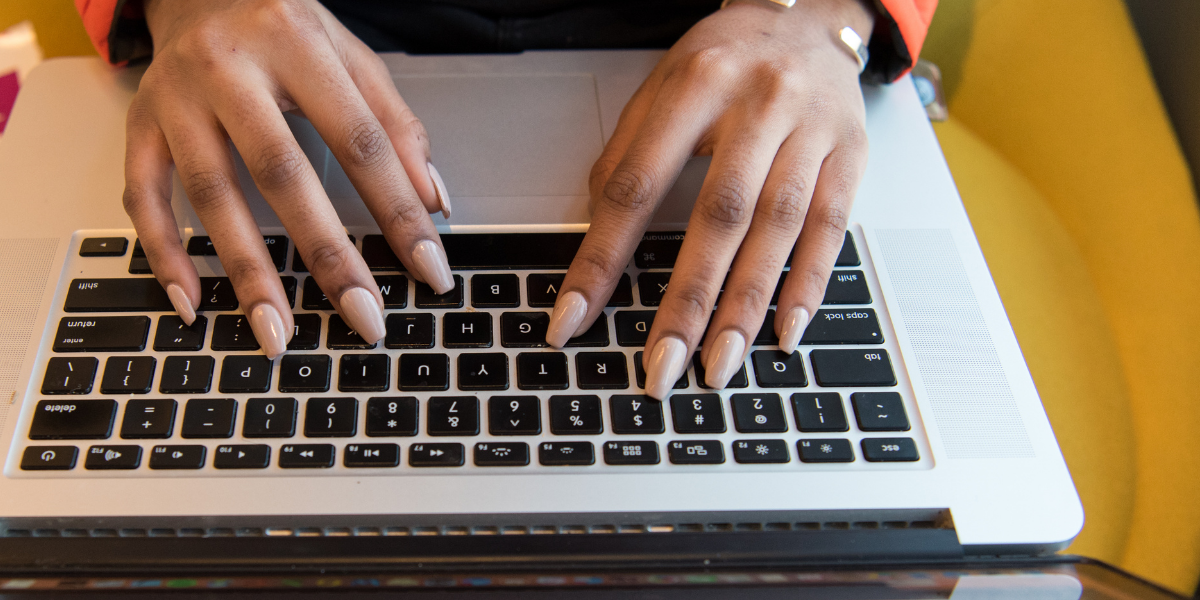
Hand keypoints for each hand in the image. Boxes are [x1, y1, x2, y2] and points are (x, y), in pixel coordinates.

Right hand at [124, 0, 454, 358]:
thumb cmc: (283, 27)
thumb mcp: (351, 57)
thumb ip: (397, 125)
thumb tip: (435, 202)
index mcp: (296, 43)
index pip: (361, 140)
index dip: (399, 210)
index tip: (429, 269)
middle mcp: (229, 68)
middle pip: (282, 173)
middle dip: (326, 253)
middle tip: (363, 315)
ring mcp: (176, 99)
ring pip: (211, 194)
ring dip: (246, 272)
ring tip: (278, 332)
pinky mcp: (139, 125)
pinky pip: (143, 197)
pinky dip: (165, 254)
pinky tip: (194, 302)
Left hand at [546, 0, 872, 397]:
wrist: (811, 14)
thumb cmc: (727, 57)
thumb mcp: (662, 85)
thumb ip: (628, 155)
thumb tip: (598, 238)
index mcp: (695, 83)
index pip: (637, 184)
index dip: (602, 258)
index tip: (573, 319)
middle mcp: (758, 104)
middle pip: (719, 216)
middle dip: (686, 301)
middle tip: (660, 367)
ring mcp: (811, 130)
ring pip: (777, 230)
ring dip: (745, 306)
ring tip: (717, 365)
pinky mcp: (851, 154)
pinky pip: (831, 229)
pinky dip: (808, 285)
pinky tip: (784, 331)